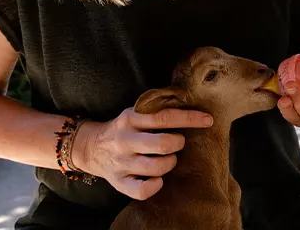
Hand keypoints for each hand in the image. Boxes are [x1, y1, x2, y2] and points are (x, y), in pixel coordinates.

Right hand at [71, 107, 212, 199]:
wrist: (91, 146)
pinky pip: (141, 190)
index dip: (189, 119)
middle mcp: (124, 141)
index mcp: (130, 119)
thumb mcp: (134, 113)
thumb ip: (155, 110)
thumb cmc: (124, 129)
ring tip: (170, 159)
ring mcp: (121, 163)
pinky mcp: (119, 182)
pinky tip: (158, 179)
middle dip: (178, 144)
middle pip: (161, 144)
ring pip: (155, 168)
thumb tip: (191, 108)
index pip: (164, 118)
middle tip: (179, 143)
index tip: (208, 120)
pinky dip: (155, 186)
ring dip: (170, 163)